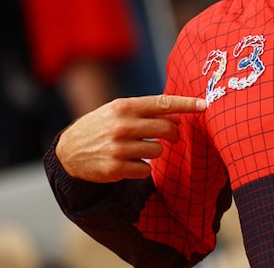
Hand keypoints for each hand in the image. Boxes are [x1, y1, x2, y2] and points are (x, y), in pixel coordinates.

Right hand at [56, 94, 206, 182]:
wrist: (69, 151)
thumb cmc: (101, 126)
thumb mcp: (119, 111)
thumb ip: (146, 111)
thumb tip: (178, 115)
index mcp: (124, 107)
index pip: (162, 103)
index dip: (186, 104)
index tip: (205, 104)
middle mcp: (121, 125)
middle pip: (166, 129)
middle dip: (173, 134)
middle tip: (171, 136)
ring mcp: (118, 148)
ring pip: (157, 151)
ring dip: (154, 151)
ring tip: (138, 149)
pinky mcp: (116, 168)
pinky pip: (145, 170)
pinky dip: (142, 167)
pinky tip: (128, 162)